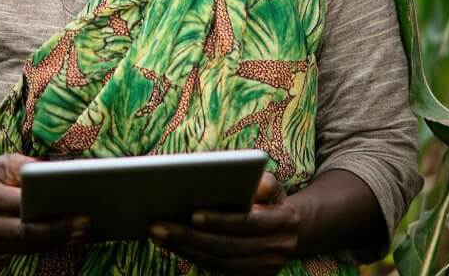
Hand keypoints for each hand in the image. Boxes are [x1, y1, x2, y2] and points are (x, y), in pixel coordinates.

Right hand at [0, 154, 88, 261]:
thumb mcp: (2, 162)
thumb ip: (25, 166)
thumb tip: (54, 172)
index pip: (12, 202)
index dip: (40, 206)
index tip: (69, 202)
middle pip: (20, 231)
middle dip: (54, 229)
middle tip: (84, 223)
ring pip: (23, 245)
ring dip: (55, 241)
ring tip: (82, 232)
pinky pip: (21, 252)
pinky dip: (45, 246)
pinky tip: (66, 239)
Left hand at [149, 172, 299, 274]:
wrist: (290, 229)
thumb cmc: (271, 198)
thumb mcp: (272, 185)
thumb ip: (263, 182)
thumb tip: (250, 182)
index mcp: (284, 220)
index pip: (248, 222)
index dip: (220, 219)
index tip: (192, 214)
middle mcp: (277, 248)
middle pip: (227, 246)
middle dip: (190, 236)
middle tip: (158, 225)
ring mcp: (265, 268)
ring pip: (219, 262)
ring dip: (186, 249)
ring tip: (158, 234)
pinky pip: (218, 270)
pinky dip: (194, 257)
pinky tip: (173, 245)